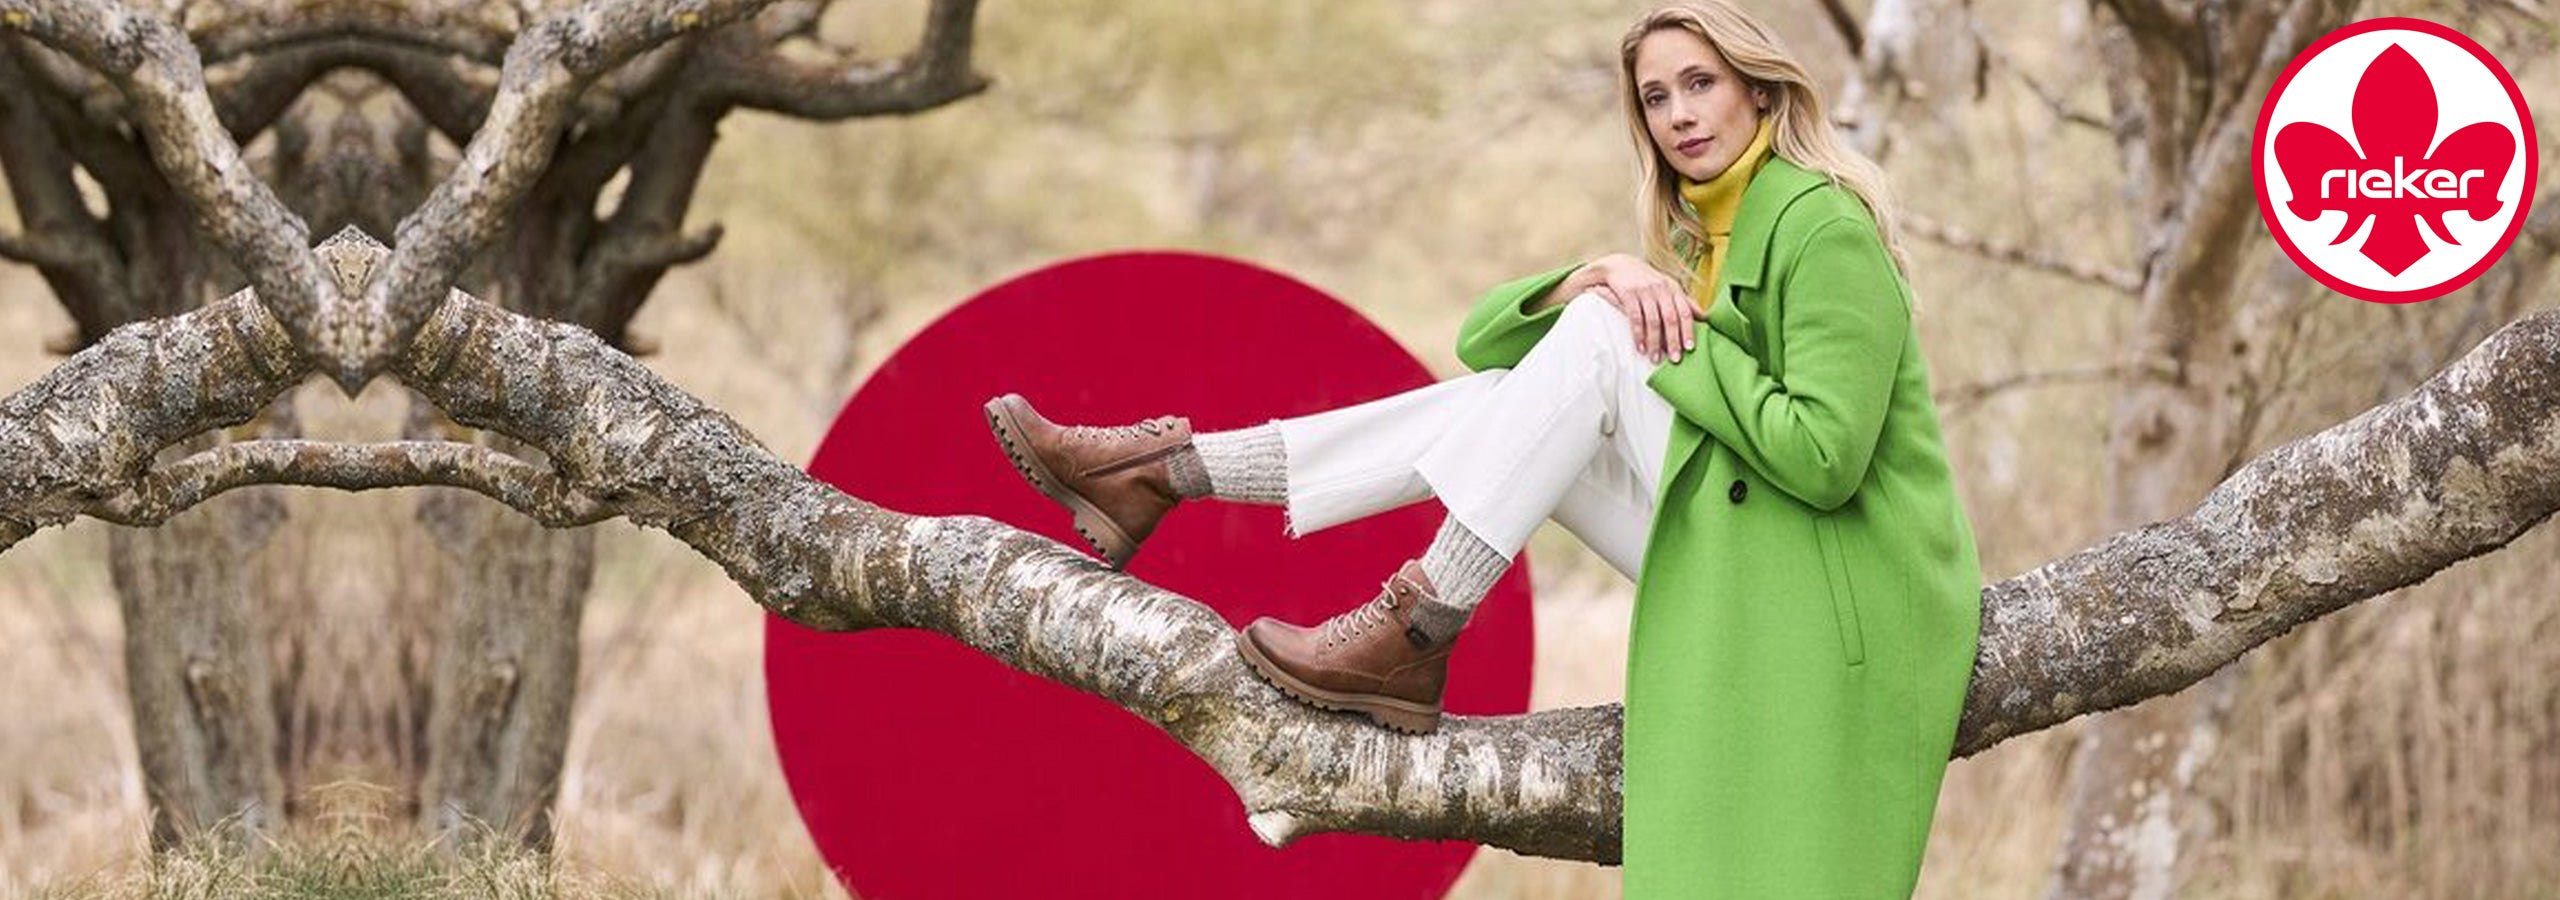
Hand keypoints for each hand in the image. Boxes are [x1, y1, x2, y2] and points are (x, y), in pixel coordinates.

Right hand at [1570, 253, 1700, 363]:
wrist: (1618, 265)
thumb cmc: (1647, 280)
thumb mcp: (1668, 287)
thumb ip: (1685, 302)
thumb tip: (1706, 317)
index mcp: (1673, 289)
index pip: (1685, 311)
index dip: (1688, 330)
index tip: (1690, 348)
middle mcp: (1661, 289)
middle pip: (1670, 318)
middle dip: (1673, 341)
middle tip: (1674, 360)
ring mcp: (1644, 291)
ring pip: (1653, 320)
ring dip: (1654, 342)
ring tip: (1655, 359)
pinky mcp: (1628, 293)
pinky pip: (1635, 317)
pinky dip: (1638, 334)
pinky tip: (1640, 348)